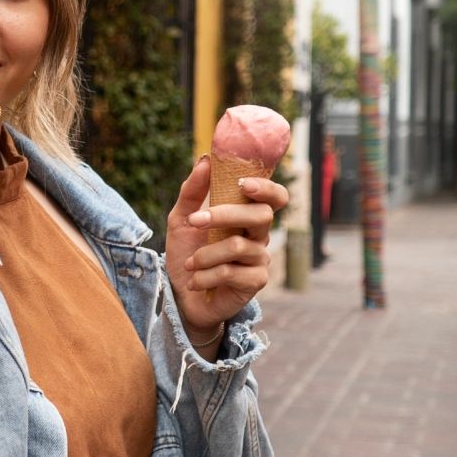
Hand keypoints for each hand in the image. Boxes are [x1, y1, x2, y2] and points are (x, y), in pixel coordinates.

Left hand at [165, 155, 289, 336]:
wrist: (183, 296)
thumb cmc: (188, 253)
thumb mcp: (182, 219)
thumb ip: (192, 191)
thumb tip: (204, 160)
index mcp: (247, 216)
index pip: (274, 197)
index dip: (266, 188)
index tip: (243, 183)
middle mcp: (259, 235)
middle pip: (260, 216)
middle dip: (224, 215)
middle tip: (195, 220)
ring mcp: (260, 259)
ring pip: (237, 246)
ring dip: (205, 254)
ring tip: (190, 264)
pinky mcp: (255, 282)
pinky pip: (230, 272)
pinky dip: (205, 275)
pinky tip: (196, 280)